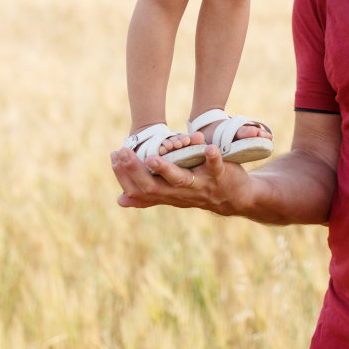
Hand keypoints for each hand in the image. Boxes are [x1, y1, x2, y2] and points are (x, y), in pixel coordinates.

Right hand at [110, 141, 250, 216]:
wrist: (235, 198)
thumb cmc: (198, 192)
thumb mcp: (172, 195)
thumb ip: (147, 196)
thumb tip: (120, 200)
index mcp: (167, 194)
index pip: (138, 190)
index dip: (123, 176)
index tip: (113, 157)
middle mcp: (180, 192)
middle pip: (152, 186)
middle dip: (135, 170)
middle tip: (123, 151)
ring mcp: (199, 184)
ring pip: (180, 180)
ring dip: (165, 169)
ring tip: (152, 157)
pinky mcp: (220, 175)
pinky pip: (215, 167)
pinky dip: (212, 157)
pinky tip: (208, 147)